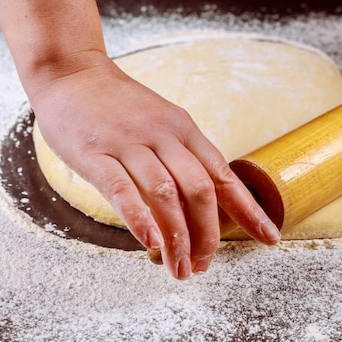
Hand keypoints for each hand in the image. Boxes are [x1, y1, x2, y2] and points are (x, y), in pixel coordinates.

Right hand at [31, 50, 280, 279]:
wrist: (72, 73)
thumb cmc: (117, 106)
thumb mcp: (161, 123)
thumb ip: (180, 157)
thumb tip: (199, 203)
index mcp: (183, 130)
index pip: (223, 175)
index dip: (248, 210)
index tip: (269, 237)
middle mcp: (162, 136)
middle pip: (199, 190)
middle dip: (207, 234)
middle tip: (202, 265)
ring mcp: (128, 144)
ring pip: (164, 194)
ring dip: (177, 237)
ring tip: (179, 268)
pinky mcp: (95, 153)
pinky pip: (121, 189)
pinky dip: (138, 218)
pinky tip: (149, 242)